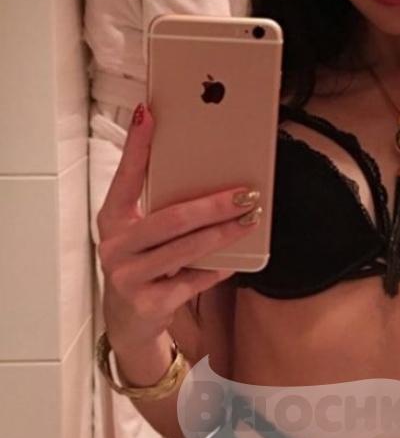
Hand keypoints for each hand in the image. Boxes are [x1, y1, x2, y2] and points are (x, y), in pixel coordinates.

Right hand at [96, 103, 260, 351]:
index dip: (137, 147)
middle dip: (212, 205)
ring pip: (185, 250)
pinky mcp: (151, 303)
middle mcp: (116, 247)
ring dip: (223, 234)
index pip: (126, 178)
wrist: (127, 322)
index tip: (150, 114)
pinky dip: (216, 269)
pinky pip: (193, 281)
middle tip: (244, 193)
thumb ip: (156, 211)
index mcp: (112, 221)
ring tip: (249, 220)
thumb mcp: (137, 237)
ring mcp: (131, 277)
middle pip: (171, 219)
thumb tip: (200, 179)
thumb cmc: (139, 268)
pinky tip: (236, 259)